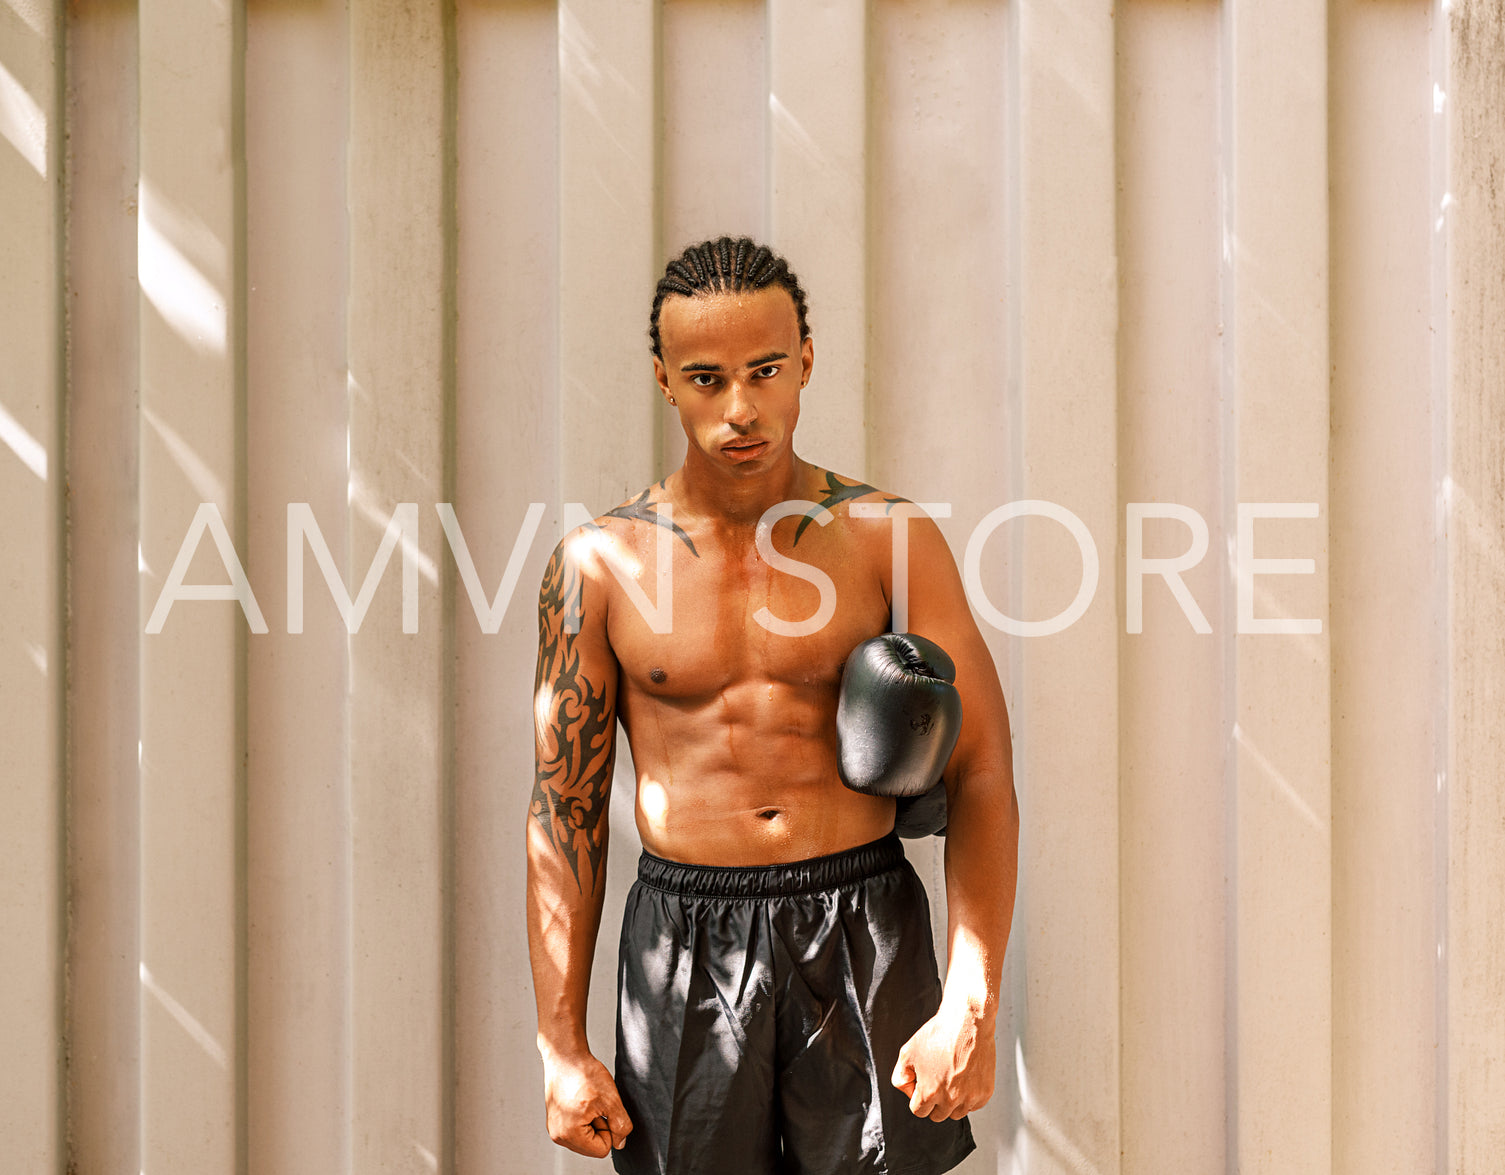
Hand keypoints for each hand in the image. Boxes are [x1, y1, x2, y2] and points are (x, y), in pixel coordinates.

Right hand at [542, 1049, 632, 1157]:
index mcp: (569, 1134)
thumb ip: (620, 1124)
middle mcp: (558, 1135)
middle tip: (595, 1104)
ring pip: (586, 1136)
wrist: (565, 1055)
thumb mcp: (611, 1099)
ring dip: (592, 1120)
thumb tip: (621, 1142)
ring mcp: (555, 1128)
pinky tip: (581, 1099)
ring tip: (587, 1100)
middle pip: (593, 1146)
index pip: (602, 1149)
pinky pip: (578, 1127)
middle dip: (600, 1126)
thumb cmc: (582, 1073)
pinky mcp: (556, 1119)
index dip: (610, 1129)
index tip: (603, 1109)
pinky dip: (584, 1115)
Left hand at [890, 1004, 995, 1120]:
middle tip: (937, 1079)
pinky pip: (974, 1105)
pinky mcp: (985, 1093)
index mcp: (930, 1093)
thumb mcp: (907, 1052)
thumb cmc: (940, 1034)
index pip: (919, 1111)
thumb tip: (908, 1090)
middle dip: (934, 1101)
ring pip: (957, 1113)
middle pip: (938, 1115)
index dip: (918, 1097)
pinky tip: (965, 1077)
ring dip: (952, 1101)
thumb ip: (900, 1077)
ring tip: (951, 1077)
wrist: (967, 1021)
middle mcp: (951, 1100)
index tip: (923, 1085)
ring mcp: (970, 1097)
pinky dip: (969, 1096)